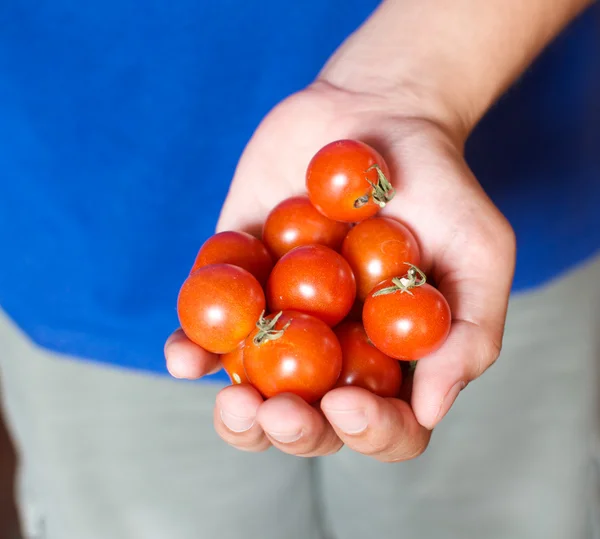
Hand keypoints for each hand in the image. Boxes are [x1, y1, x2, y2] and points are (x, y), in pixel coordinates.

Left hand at [164, 81, 515, 461]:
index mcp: (393, 357)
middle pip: (311, 421)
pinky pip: (207, 328)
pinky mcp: (238, 283)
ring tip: (234, 399)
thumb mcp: (478, 251)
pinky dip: (191, 348)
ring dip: (237, 414)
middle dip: (292, 430)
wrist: (374, 115)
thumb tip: (431, 409)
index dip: (370, 432)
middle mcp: (335, 351)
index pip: (388, 424)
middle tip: (278, 410)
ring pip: (253, 393)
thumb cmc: (438, 186)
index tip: (347, 404)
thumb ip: (469, 331)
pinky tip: (184, 356)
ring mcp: (282, 321)